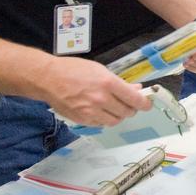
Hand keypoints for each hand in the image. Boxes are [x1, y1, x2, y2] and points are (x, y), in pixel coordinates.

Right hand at [36, 56, 152, 125]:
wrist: (48, 79)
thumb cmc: (73, 70)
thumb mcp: (99, 70)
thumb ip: (119, 82)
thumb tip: (136, 89)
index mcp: (108, 83)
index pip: (134, 99)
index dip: (144, 104)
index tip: (147, 104)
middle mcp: (101, 99)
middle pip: (127, 112)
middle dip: (131, 109)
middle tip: (128, 104)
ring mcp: (91, 111)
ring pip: (115, 121)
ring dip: (118, 116)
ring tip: (113, 108)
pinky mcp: (82, 120)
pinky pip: (101, 124)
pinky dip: (104, 119)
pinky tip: (100, 110)